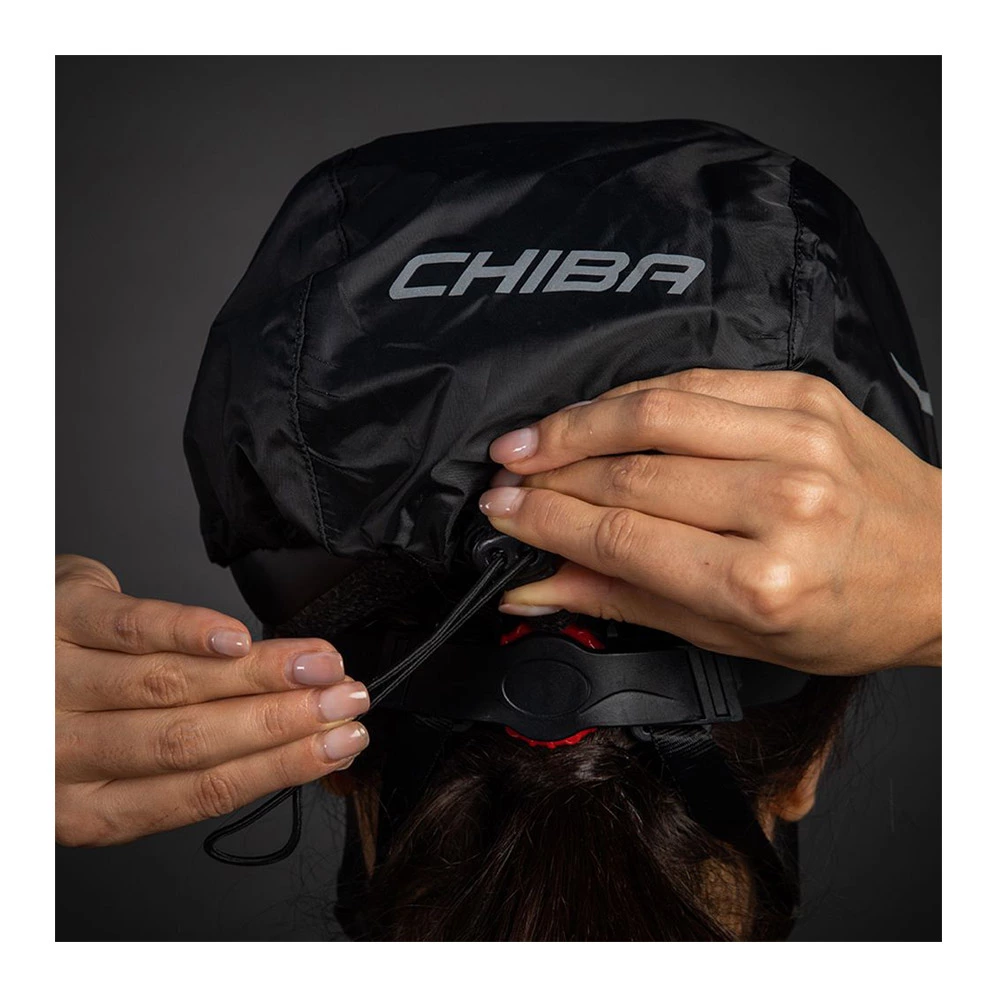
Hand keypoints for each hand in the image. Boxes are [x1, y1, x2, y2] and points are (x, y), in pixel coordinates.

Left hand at [56, 555, 368, 846]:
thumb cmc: (65, 712)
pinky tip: (236, 637)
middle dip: (284, 721)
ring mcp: (53, 684)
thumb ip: (195, 755)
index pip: (201, 792)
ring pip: (169, 685)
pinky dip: (189, 632)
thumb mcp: (117, 757)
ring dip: (258, 674)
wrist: (3, 655)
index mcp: (86, 806)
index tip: (341, 743)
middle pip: (190, 740)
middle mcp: (63, 755)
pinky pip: (128, 628)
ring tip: (319, 663)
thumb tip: (302, 739)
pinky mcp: (56, 618)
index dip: (281, 766)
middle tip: (347, 700)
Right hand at [478, 369, 940, 675]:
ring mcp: (798, 436)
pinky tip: (599, 411)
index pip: (621, 535)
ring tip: (531, 438)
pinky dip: (635, 394)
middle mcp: (783, 502)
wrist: (945, 565)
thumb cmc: (846, 615)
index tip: (502, 512)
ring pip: (654, 411)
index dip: (546, 520)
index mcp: (764, 581)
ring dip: (578, 422)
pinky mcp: (804, 394)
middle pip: (630, 471)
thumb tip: (535, 585)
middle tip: (504, 477)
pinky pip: (696, 378)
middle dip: (551, 472)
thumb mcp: (732, 637)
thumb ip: (624, 599)